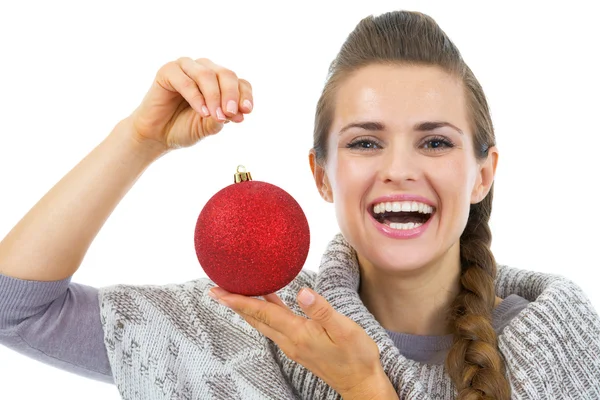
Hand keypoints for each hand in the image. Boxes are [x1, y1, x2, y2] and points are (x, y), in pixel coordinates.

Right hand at [126, 57, 252, 152]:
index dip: (245, 95)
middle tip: (231, 114)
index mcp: (219, 82)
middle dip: (231, 95)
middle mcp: (204, 70)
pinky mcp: (168, 71)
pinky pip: (186, 80)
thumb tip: (239, 112)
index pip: (240, 82)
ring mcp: (186, 67)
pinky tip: (202, 112)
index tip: (247, 111)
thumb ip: (222, 118)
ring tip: (215, 116)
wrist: (157, 136)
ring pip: (207, 74)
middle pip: (226, 74)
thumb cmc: (184, 128)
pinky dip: (196, 97)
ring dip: (214, 97)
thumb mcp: (208, 126)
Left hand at [209, 286, 397, 398]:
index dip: (240, 301)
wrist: (361, 383)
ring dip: (246, 309)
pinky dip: (264, 313)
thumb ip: (322, 310)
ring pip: (263, 324)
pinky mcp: (299, 347)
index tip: (219, 292)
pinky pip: (274, 327)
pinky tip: (266, 302)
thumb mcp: (345, 330)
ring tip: (234, 294)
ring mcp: (293, 346)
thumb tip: (302, 291)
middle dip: (234, 304)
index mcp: (298, 334)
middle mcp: (290, 341)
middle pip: (256, 319)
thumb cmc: (357, 356)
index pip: (263, 313)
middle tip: (215, 290)